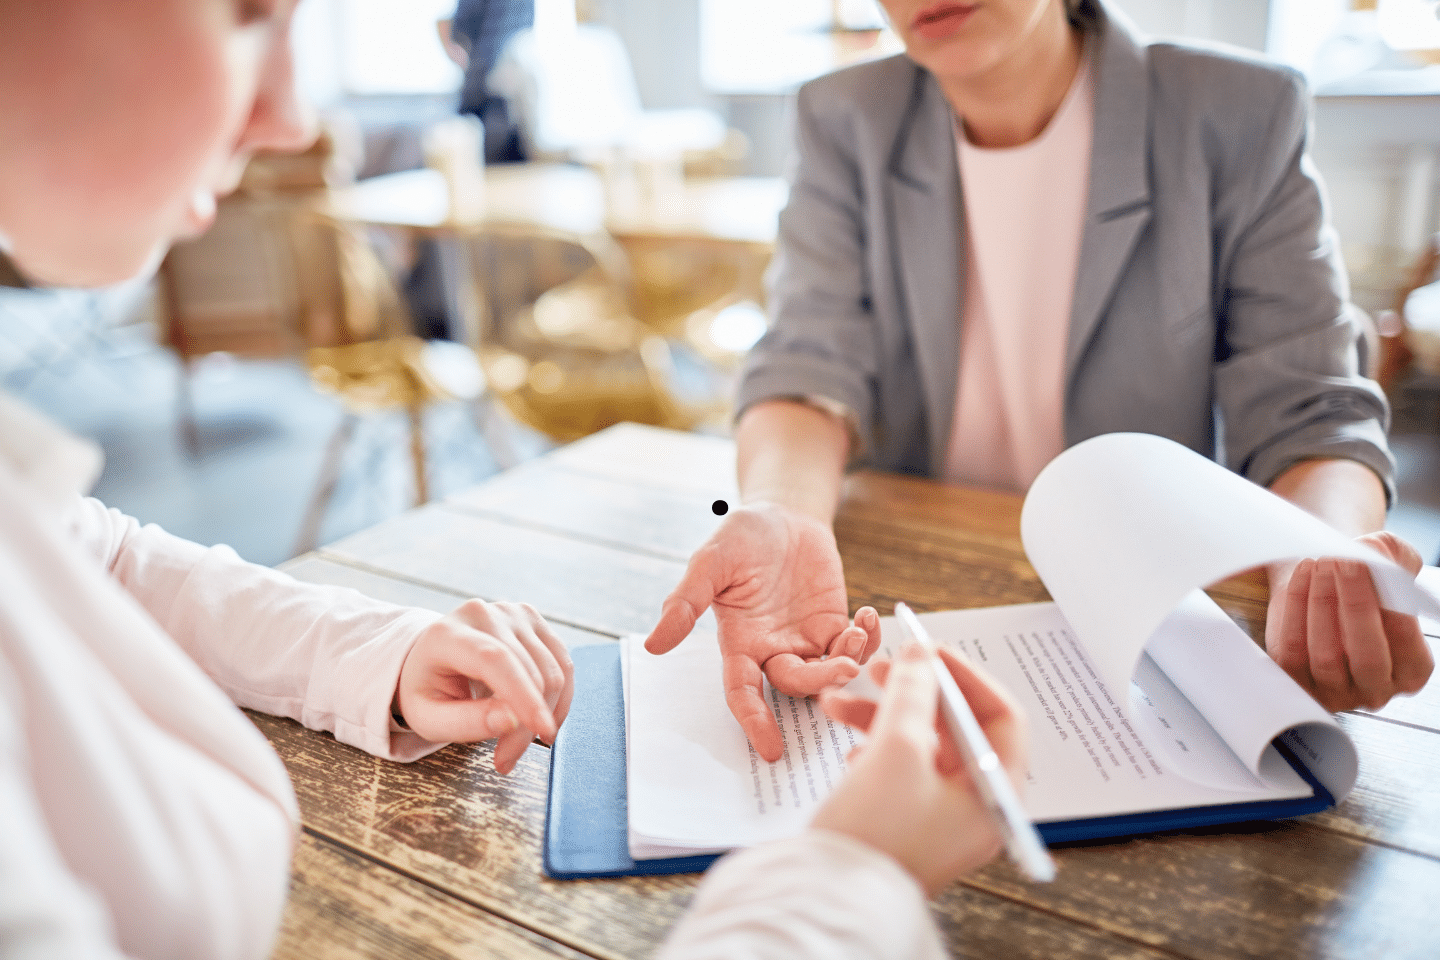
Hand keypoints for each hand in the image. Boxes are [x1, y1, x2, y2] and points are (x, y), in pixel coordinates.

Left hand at [396, 600, 573, 773]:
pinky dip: (558, 700)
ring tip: (515, 743)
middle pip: (529, 671)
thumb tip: (510, 721)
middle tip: (506, 760)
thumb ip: (465, 722)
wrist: (432, 658)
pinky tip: (538, 720)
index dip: (523, 696)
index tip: (543, 731)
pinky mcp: (534, 620)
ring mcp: (513, 613)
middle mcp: (484, 615)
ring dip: (544, 716)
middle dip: (527, 725)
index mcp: (447, 634)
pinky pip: (563, 665)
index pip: (496, 659)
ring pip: (553, 671)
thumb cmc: (428, 691)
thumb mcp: (429, 718)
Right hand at [645, 502, 880, 761]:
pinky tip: (868, 616)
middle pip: (795, 686)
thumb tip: (653, 644)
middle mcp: (772, 649)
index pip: (744, 693)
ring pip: (828, 673)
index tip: (771, 748)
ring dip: (849, 662)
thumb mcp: (709, 562)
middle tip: (845, 666)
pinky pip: (854, 647)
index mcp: (739, 642)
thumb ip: (685, 603)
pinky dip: (867, 640)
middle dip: (821, 683)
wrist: (782, 513)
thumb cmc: (741, 536)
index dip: (755, 720)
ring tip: (857, 632)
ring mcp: (806, 639)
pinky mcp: (834, 624)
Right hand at [815, 643, 1028, 895]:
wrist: (827, 899)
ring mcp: (940, 819)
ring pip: (920, 746)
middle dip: (914, 693)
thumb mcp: (897, 749)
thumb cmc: (874, 835)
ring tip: (838, 703)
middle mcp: (975, 808)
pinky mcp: (906, 824)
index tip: (926, 650)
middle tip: (879, 668)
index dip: (963, 676)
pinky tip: (849, 747)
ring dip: (882, 716)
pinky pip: (899, 770)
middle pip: (956, 729)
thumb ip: (912, 693)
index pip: (999, 717)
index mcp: (993, 796)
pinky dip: (874, 747)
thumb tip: (920, 655)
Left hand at [1266, 531, 1433, 711]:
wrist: (1323, 584)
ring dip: (1321, 604)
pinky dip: (1294, 609)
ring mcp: (1334, 690)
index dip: (1389, 604)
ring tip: (1321, 565)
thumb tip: (1376, 551)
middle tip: (1342, 563)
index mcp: (1411, 670)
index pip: (1406, 645)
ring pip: (1325, 656)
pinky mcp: (1296, 680)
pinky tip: (1304, 576)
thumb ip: (1394, 557)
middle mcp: (1375, 688)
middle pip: (1368, 658)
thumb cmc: (1365, 582)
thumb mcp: (1391, 565)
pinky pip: (1291, 652)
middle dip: (1355, 605)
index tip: (1369, 564)